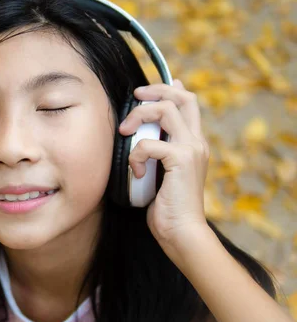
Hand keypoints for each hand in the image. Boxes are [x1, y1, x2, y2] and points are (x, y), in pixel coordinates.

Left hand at [118, 79, 209, 252]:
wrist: (181, 232)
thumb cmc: (167, 208)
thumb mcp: (159, 174)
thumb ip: (155, 154)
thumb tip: (138, 138)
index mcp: (193, 144)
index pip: (188, 103)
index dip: (169, 89)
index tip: (146, 91)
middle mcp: (196, 142)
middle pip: (182, 98)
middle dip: (155, 90)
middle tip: (135, 97)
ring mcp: (191, 149)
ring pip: (165, 110)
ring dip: (139, 116)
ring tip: (125, 132)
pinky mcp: (181, 159)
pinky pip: (149, 143)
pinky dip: (135, 155)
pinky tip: (136, 172)